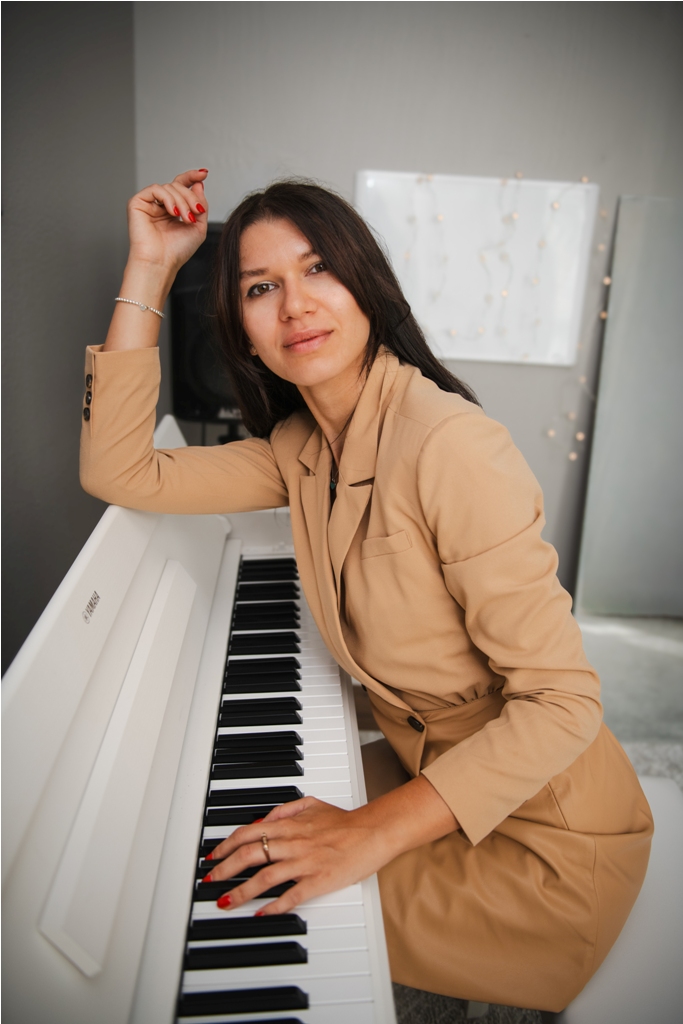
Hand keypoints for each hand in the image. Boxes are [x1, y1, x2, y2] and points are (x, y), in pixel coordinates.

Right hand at [126, 168, 208, 272]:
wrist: (161, 263)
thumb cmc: (177, 251)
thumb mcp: (198, 227)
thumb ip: (200, 205)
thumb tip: (199, 184)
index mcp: (173, 209)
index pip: (181, 186)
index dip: (192, 177)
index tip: (204, 173)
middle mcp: (160, 205)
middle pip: (178, 186)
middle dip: (191, 197)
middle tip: (197, 212)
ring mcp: (149, 203)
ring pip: (169, 187)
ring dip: (182, 201)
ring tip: (186, 218)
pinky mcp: (137, 202)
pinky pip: (156, 189)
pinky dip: (168, 199)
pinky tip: (173, 212)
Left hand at [203, 796, 391, 914]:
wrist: (372, 832)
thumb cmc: (344, 822)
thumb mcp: (311, 804)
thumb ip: (284, 810)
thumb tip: (261, 821)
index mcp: (290, 825)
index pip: (248, 833)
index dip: (226, 846)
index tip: (213, 856)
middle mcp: (293, 843)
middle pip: (250, 855)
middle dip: (225, 869)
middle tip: (210, 881)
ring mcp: (305, 863)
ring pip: (265, 877)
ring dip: (242, 891)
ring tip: (226, 902)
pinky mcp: (318, 880)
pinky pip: (291, 895)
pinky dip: (274, 906)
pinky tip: (262, 913)